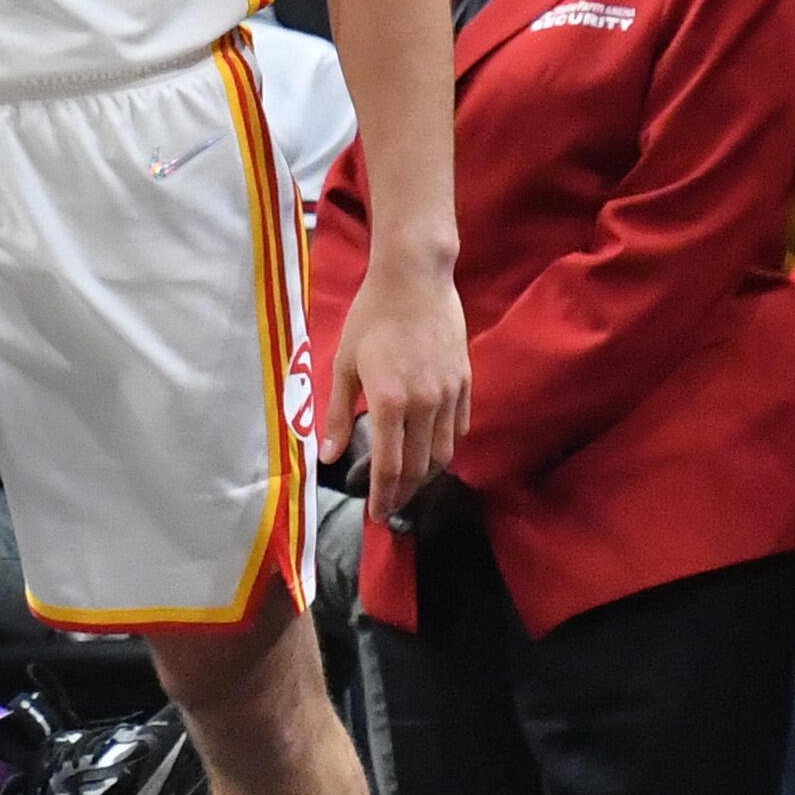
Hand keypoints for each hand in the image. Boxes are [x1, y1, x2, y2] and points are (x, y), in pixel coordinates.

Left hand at [323, 254, 467, 529]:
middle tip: (390, 506)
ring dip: (425, 474)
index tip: (377, 515)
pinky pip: (459, 428)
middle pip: (418, 468)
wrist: (416, 279)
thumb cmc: (372, 318)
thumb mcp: (344, 365)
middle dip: (403, 493)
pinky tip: (431, 449)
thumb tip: (328, 455)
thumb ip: (338, 414)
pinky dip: (446, 446)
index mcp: (390, 402)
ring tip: (409, 482)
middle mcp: (425, 405)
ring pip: (444, 453)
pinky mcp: (465, 382)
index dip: (382, 497)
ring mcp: (449, 394)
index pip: (389, 467)